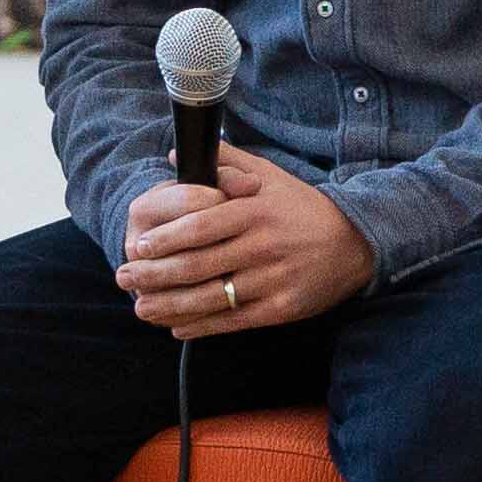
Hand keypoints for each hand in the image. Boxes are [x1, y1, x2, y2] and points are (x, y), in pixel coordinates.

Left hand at [115, 147, 377, 336]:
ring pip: (209, 298)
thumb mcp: (270, 177)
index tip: (137, 246)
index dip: (164, 240)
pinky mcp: (279, 309)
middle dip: (153, 274)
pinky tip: (175, 326)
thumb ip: (225, 163)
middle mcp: (262, 246)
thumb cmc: (304, 208)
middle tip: (124, 277)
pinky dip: (199, 326)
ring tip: (140, 306)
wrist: (357, 242)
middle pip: (196, 265)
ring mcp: (271, 280)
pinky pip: (231, 321)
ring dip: (168, 305)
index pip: (199, 228)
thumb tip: (175, 156)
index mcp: (255, 211)